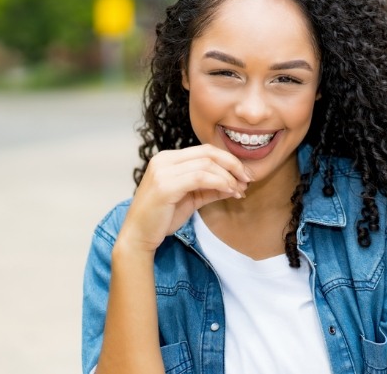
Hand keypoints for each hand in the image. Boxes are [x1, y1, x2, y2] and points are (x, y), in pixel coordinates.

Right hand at [116, 144, 251, 253]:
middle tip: (248, 179)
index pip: (205, 150)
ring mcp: (163, 171)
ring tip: (239, 190)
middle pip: (208, 152)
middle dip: (232, 164)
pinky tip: (230, 192)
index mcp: (168, 159)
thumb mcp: (191, 199)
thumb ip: (211, 189)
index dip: (228, 159)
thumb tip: (236, 184)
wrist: (138, 236)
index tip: (244, 174)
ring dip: (228, 176)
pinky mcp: (165, 185)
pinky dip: (219, 182)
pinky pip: (200, 177)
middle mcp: (164, 159)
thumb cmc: (162, 218)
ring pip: (206, 164)